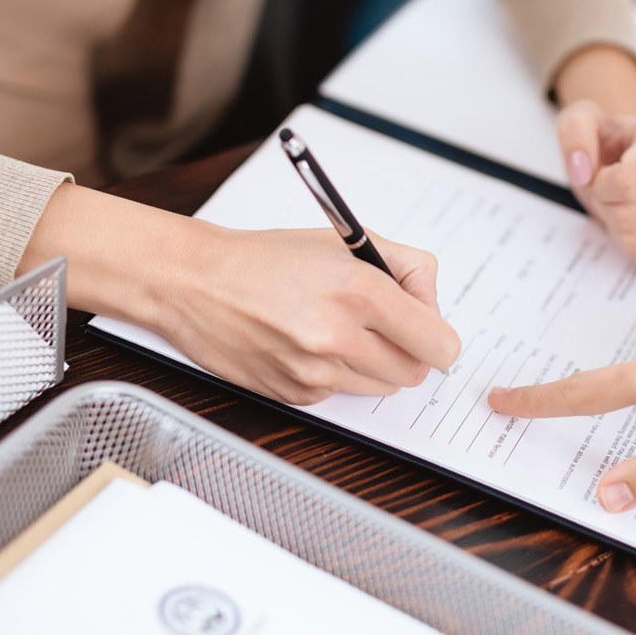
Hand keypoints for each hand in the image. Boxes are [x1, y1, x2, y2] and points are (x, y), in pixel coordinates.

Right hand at [19, 184, 459, 404]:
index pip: (439, 344)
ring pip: (382, 388)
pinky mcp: (295, 395)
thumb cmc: (269, 257)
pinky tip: (310, 344)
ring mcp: (315, 372)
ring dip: (375, 364)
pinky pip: (342, 394)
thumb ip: (408, 268)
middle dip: (408, 350)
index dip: (439, 337)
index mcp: (360, 291)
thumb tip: (433, 308)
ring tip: (342, 330)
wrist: (196, 282)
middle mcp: (339, 336)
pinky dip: (339, 374)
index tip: (428, 329)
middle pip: (415, 372)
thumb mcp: (348, 240)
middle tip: (382, 324)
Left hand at [557, 100, 635, 268]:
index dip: (602, 188)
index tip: (603, 176)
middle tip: (614, 196)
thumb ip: (574, 131)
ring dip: (621, 232)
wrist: (633, 167)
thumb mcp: (581, 123)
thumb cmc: (611, 148)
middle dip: (609, 210)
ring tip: (629, 208)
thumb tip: (583, 168)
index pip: (629, 182)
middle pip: (632, 217)